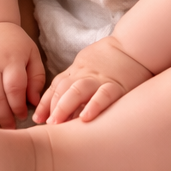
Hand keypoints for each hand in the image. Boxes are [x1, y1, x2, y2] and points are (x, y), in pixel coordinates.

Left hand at [32, 35, 152, 124]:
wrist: (133, 46)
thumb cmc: (108, 60)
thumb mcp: (85, 65)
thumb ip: (74, 81)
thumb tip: (59, 104)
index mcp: (76, 72)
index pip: (55, 87)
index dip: (44, 103)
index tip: (37, 118)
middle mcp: (84, 76)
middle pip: (62, 89)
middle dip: (51, 106)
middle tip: (45, 124)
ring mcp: (100, 80)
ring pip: (77, 90)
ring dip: (64, 106)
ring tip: (56, 123)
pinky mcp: (117, 86)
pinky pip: (104, 95)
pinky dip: (94, 105)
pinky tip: (85, 118)